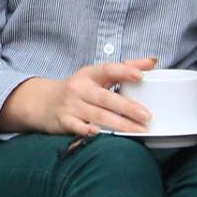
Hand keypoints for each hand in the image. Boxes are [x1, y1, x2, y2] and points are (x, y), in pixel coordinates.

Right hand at [0, 58, 159, 136]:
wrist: (43, 102)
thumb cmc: (78, 89)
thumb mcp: (96, 75)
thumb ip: (124, 68)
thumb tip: (153, 62)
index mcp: (90, 74)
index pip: (108, 70)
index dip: (124, 71)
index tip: (141, 75)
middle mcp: (79, 88)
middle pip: (106, 98)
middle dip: (127, 108)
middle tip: (147, 116)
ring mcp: (71, 105)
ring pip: (97, 115)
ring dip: (118, 124)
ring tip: (138, 131)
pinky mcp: (63, 121)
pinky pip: (76, 127)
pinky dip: (87, 131)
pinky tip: (99, 134)